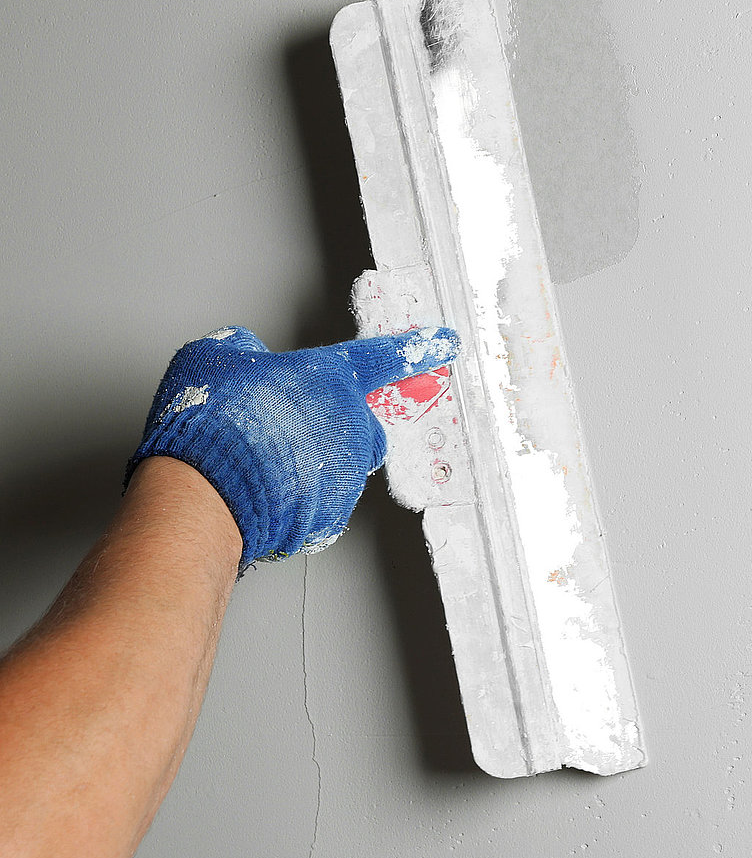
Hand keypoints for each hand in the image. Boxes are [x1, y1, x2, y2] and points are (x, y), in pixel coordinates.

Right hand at [126, 325, 458, 570]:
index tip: (445, 342)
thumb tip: (246, 352)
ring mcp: (345, 472)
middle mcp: (349, 424)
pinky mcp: (332, 515)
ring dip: (311, 464)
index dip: (416, 347)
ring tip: (261, 464)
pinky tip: (263, 494)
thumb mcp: (215, 356)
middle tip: (285, 431)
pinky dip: (298, 500)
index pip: (383, 356)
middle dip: (332, 425)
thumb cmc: (210, 424)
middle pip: (358, 421)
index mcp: (330, 378)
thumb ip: (242, 349)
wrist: (201, 493)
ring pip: (340, 465)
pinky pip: (322, 503)